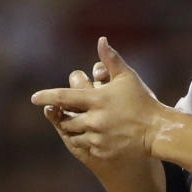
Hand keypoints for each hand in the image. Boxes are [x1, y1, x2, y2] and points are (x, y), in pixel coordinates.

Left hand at [33, 37, 163, 161]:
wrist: (157, 131)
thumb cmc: (142, 101)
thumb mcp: (127, 78)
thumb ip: (111, 60)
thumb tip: (101, 40)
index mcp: (97, 99)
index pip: (63, 97)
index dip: (47, 96)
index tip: (34, 98)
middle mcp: (93, 119)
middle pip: (65, 119)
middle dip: (65, 116)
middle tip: (68, 113)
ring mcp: (97, 137)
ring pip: (73, 134)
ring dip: (74, 129)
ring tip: (84, 125)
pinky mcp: (101, 152)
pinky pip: (85, 147)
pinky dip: (86, 141)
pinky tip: (96, 137)